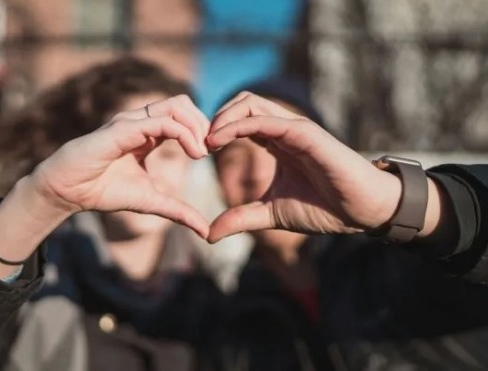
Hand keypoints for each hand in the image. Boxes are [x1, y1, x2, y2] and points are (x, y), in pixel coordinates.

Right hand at [30, 95, 210, 237]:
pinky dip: (183, 133)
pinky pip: (160, 122)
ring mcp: (131, 122)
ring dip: (196, 126)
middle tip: (213, 149)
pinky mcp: (122, 129)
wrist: (68, 192)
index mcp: (148, 133)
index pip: (183, 116)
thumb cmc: (103, 191)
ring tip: (203, 152)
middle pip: (183, 103)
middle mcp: (140, 121)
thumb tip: (205, 231)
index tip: (214, 153)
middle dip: (204, 123)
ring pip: (175, 106)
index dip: (202, 130)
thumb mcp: (151, 202)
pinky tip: (193, 154)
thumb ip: (178, 211)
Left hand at [206, 93, 401, 242]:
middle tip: (198, 144)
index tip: (198, 152)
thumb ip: (241, 218)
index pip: (240, 120)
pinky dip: (239, 125)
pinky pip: (267, 120)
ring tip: (206, 141)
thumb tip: (209, 234)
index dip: (216, 130)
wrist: (361, 212)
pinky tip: (220, 141)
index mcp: (276, 142)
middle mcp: (284, 130)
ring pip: (251, 103)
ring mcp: (295, 128)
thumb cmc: (324, 208)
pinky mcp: (306, 134)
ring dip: (223, 117)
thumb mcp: (271, 214)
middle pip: (242, 102)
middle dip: (215, 117)